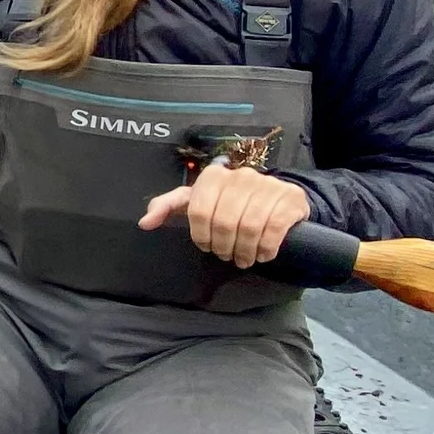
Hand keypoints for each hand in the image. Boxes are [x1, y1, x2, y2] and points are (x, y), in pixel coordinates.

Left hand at [139, 162, 310, 268]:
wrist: (277, 200)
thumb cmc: (231, 204)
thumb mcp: (199, 201)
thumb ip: (170, 206)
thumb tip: (144, 222)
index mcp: (215, 176)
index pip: (198, 209)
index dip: (201, 234)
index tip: (207, 244)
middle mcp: (241, 176)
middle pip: (224, 221)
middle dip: (224, 246)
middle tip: (227, 255)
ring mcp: (267, 185)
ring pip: (248, 226)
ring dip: (244, 251)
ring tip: (244, 258)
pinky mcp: (289, 198)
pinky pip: (273, 229)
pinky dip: (266, 248)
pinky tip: (263, 253)